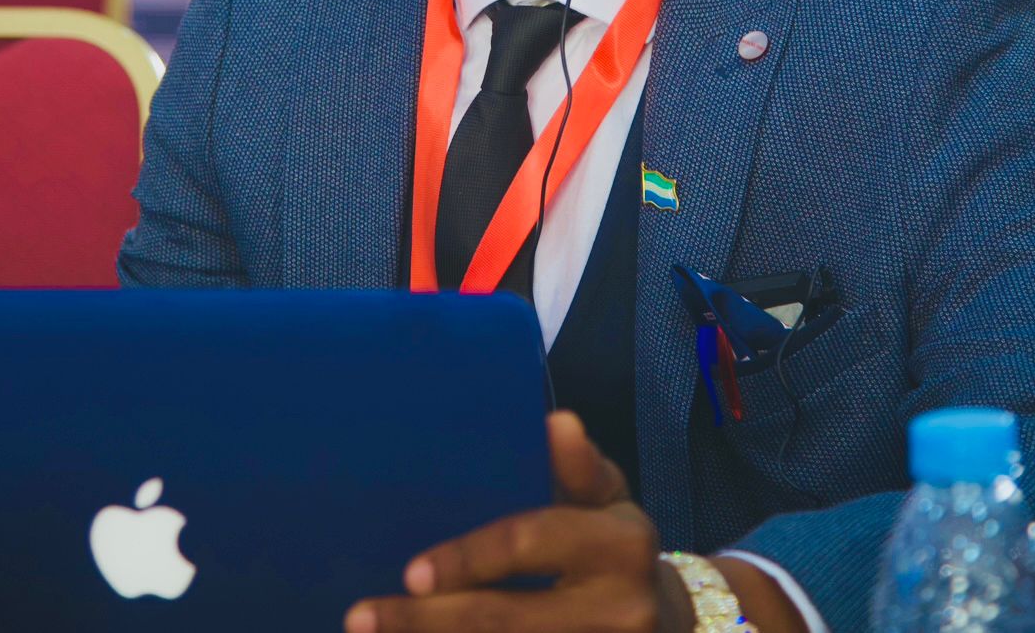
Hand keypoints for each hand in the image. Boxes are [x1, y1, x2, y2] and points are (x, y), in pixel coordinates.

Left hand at [344, 410, 689, 632]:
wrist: (673, 621)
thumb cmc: (613, 542)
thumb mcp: (608, 496)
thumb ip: (578, 466)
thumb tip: (556, 421)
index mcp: (620, 543)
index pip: (529, 543)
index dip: (467, 559)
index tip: (408, 573)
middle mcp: (620, 609)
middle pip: (506, 619)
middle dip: (427, 622)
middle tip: (362, 617)